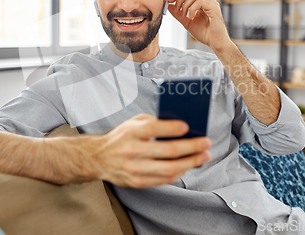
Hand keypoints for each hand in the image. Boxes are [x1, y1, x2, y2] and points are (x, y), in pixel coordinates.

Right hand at [93, 114, 211, 187]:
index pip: (153, 128)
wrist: (98, 159)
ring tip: (202, 157)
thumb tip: (179, 127)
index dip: (172, 128)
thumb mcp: (132, 123)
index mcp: (131, 132)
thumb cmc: (120, 138)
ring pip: (169, 168)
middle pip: (168, 151)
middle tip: (206, 144)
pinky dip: (178, 173)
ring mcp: (135, 169)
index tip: (187, 127)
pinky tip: (186, 166)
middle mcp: (132, 150)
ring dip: (190, 163)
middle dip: (191, 148)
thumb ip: (153, 121)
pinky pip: (163, 179)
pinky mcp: (137, 182)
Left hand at [168, 0, 232, 52]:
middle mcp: (207, 1)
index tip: (169, 1)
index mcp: (202, 3)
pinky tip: (191, 17)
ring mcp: (211, 3)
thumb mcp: (187, 23)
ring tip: (184, 15)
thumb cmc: (205, 34)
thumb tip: (169, 5)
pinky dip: (192, 9)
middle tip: (177, 10)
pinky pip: (200, 2)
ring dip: (185, 4)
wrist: (215, 43)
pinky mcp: (214, 8)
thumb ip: (178, 14)